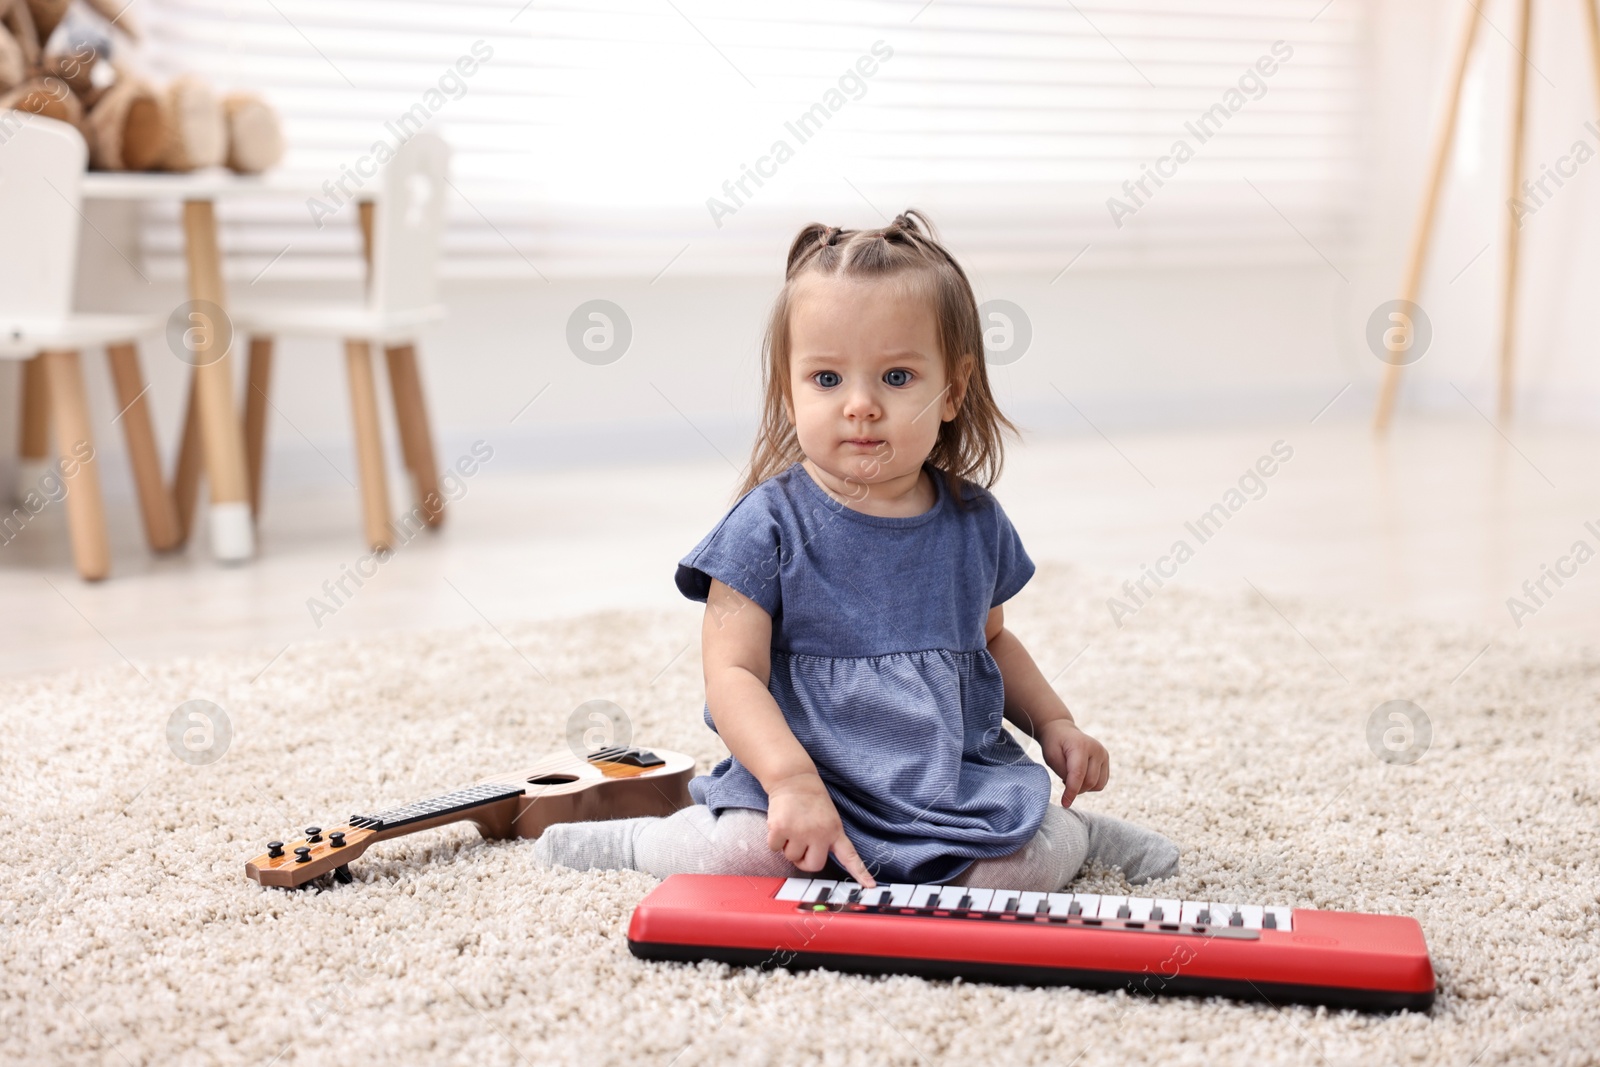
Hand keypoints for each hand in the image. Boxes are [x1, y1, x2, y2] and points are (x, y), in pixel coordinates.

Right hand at [766, 773, 875, 887]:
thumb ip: (826, 838)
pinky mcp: (781, 828)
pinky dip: (774, 839)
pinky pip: (775, 848)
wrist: (793, 779)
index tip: (869, 887)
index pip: (850, 856)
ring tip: (791, 826)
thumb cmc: (810, 800)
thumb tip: (813, 860)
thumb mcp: (829, 818)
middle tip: (800, 844)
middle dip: (803, 860)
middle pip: (813, 866)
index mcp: (835, 831)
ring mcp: (800, 831)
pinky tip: (780, 823)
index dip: (860, 873)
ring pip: (791, 857)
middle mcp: (820, 833)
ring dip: (788, 846)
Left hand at [1039, 719, 1108, 806]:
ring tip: (1072, 777)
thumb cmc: (1054, 745)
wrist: (1062, 731)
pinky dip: (1090, 785)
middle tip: (1064, 781)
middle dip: (1076, 789)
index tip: (1065, 804)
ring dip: (1084, 788)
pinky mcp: (1106, 760)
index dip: (1072, 791)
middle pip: (1089, 782)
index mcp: (1081, 746)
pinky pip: (1101, 783)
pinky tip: (1080, 776)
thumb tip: (1075, 788)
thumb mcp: (1051, 757)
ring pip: (1098, 785)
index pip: (1078, 774)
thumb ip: (1064, 772)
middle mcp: (1097, 749)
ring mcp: (1104, 754)